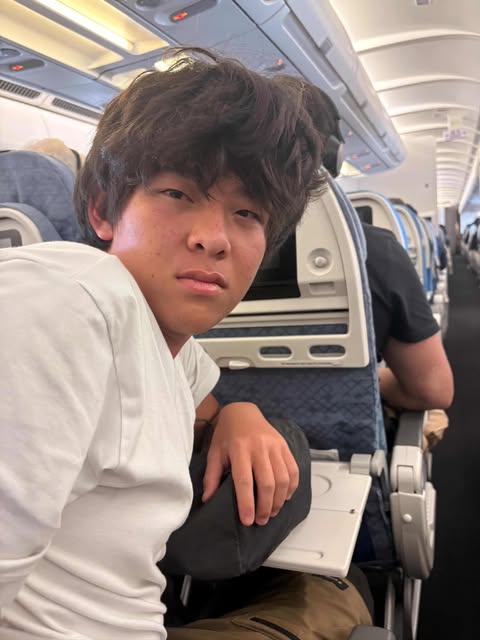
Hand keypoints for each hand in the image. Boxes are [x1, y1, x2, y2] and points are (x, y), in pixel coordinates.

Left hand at [201, 402, 298, 525]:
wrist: (243, 411)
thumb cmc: (227, 434)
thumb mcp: (214, 453)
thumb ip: (212, 476)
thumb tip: (208, 500)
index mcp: (239, 448)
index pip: (244, 481)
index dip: (247, 503)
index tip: (248, 520)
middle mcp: (259, 446)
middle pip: (267, 483)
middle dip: (266, 506)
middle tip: (261, 521)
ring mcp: (274, 445)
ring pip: (283, 478)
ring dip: (279, 500)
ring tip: (272, 512)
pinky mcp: (284, 445)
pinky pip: (293, 469)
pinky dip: (292, 487)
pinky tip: (284, 498)